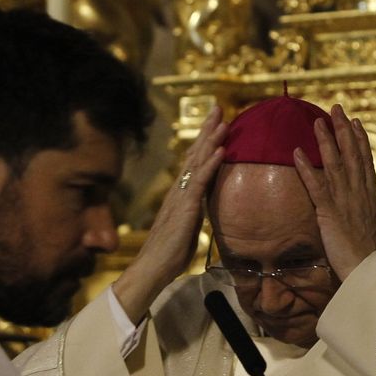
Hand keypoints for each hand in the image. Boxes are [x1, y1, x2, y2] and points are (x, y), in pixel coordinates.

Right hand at [112, 105, 225, 322]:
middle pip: (195, 153)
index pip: (195, 161)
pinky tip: (220, 150)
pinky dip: (211, 164)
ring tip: (222, 120)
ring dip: (211, 139)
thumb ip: (196, 212)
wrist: (153, 267)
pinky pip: (200, 181)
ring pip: (197, 161)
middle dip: (207, 129)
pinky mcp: (185, 207)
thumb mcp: (189, 227)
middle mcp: (180, 189)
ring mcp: (181, 196)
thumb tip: (204, 206)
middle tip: (218, 107)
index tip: (216, 122)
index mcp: (182, 194)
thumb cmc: (170, 253)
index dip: (205, 140)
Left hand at [293, 105, 375, 279]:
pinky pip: (315, 186)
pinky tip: (297, 152)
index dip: (360, 140)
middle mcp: (360, 193)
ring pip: (335, 164)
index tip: (356, 122)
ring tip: (318, 121)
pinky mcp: (329, 212)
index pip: (365, 162)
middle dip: (343, 131)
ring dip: (326, 141)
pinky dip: (306, 168)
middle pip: (352, 155)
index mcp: (371, 196)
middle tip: (336, 109)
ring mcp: (345, 201)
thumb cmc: (373, 253)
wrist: (368, 272)